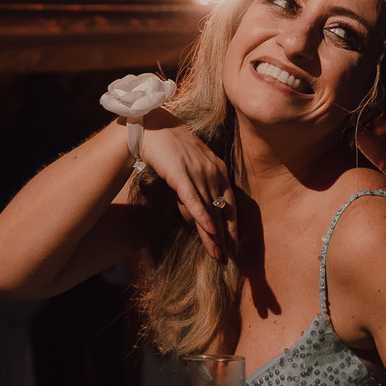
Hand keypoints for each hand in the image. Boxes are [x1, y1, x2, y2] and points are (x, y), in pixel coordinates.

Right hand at [138, 108, 236, 260]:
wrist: (151, 128)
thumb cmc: (171, 150)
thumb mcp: (188, 174)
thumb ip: (194, 197)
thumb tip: (196, 222)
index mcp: (219, 171)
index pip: (230, 204)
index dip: (232, 226)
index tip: (234, 245)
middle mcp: (213, 173)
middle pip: (221, 211)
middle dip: (225, 237)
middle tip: (229, 257)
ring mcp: (198, 173)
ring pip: (209, 209)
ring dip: (213, 234)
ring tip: (218, 254)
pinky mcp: (180, 174)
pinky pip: (193, 199)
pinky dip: (201, 216)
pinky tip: (209, 230)